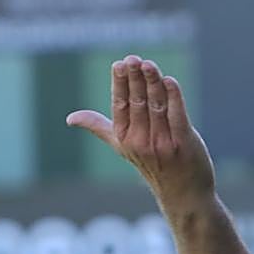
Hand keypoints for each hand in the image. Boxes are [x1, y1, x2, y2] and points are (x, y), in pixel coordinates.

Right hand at [66, 55, 214, 203]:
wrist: (183, 194)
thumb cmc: (154, 165)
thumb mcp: (123, 147)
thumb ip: (100, 128)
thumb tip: (70, 118)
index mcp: (124, 139)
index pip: (119, 105)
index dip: (120, 84)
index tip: (119, 64)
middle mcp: (140, 142)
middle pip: (137, 102)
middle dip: (135, 79)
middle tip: (134, 59)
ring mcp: (162, 143)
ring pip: (156, 105)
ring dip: (153, 83)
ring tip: (150, 65)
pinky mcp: (183, 144)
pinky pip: (177, 116)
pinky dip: (174, 98)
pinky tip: (170, 82)